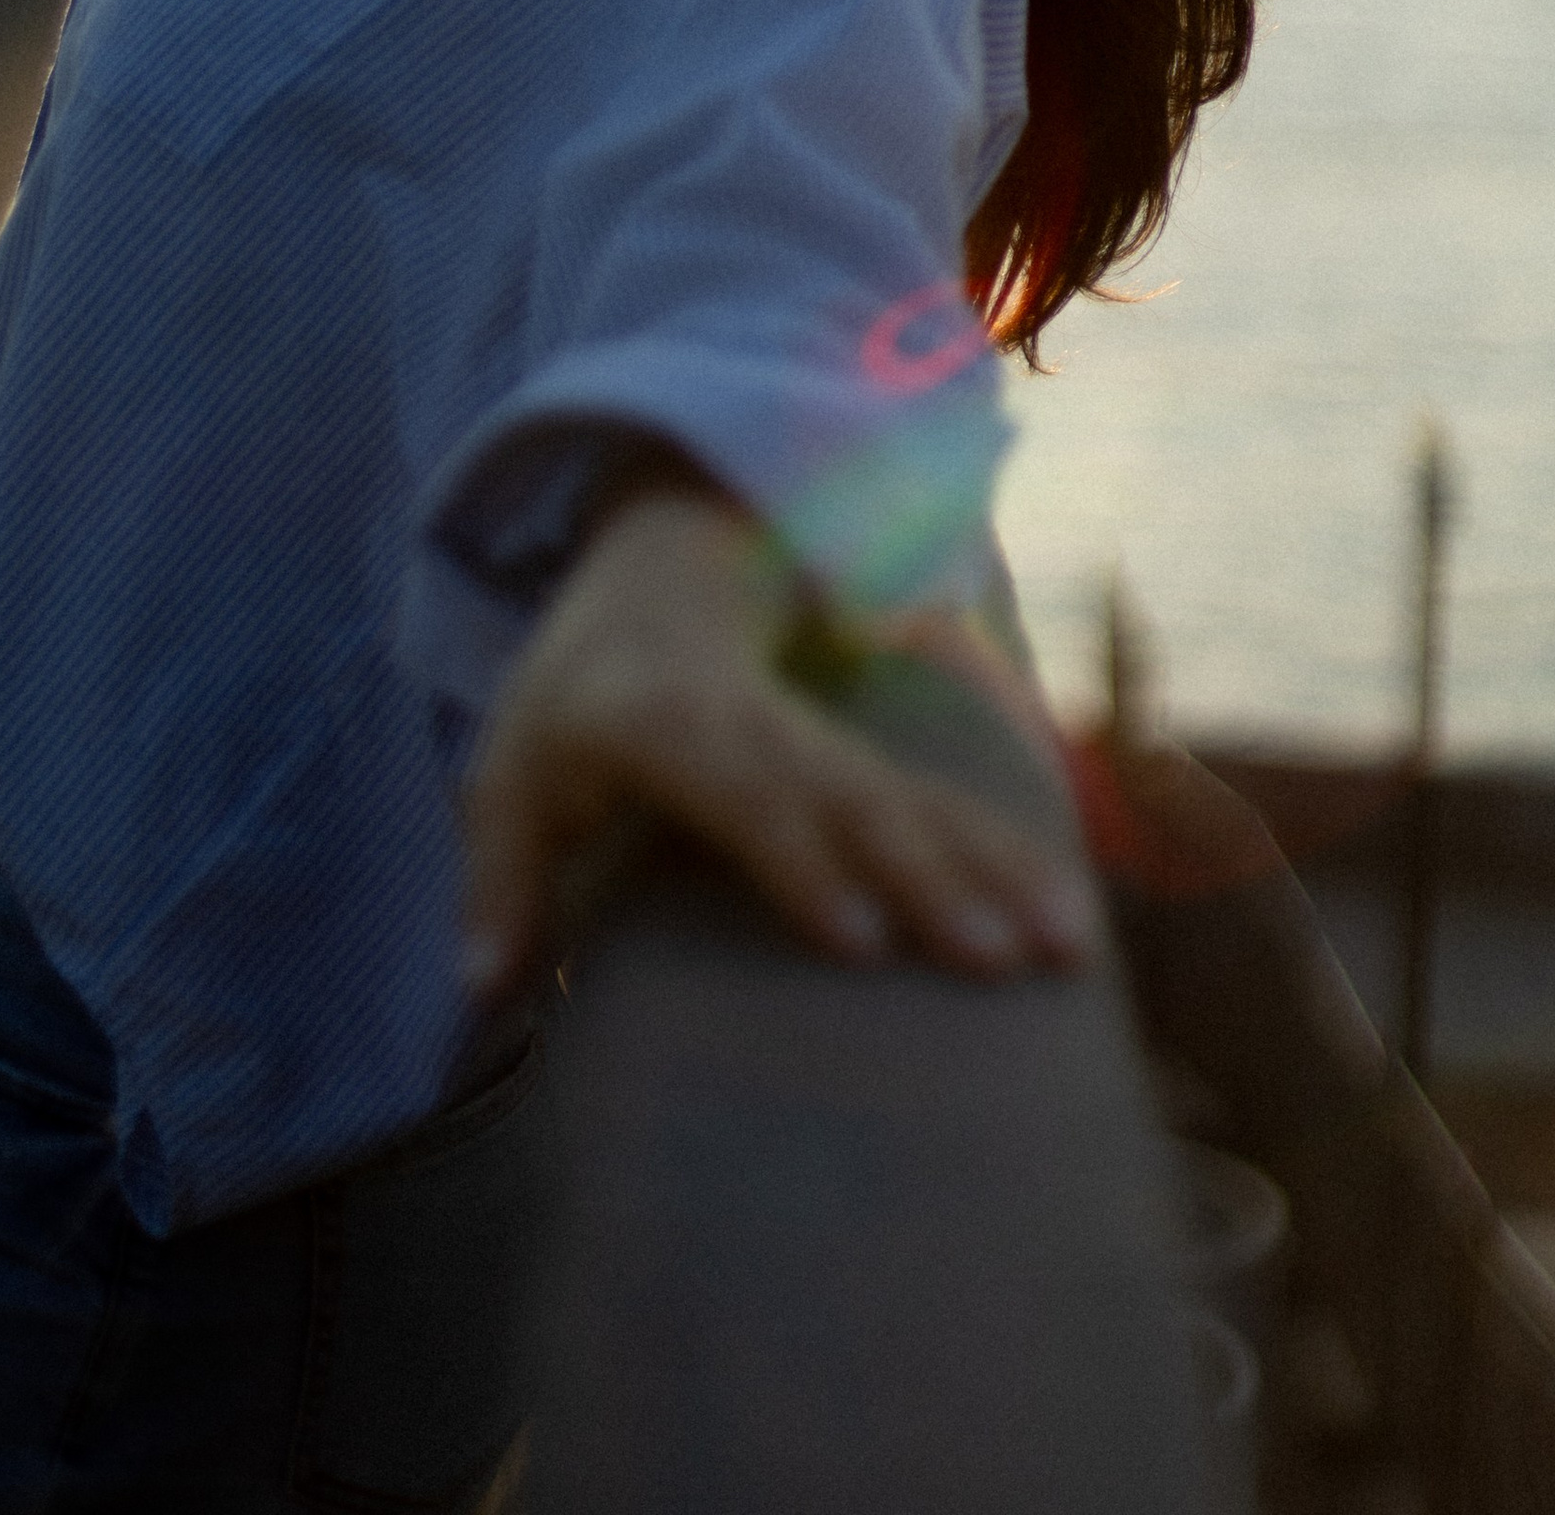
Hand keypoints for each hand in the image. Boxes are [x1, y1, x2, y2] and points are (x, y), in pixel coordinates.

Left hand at [459, 485, 1100, 992]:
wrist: (661, 564)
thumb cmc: (575, 700)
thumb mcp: (512, 771)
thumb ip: (499, 879)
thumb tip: (477, 990)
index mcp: (671, 721)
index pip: (745, 793)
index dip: (801, 861)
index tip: (862, 943)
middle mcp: (767, 721)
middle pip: (858, 798)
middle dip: (934, 877)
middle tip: (1001, 961)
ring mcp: (834, 725)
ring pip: (926, 795)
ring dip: (1002, 867)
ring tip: (1067, 947)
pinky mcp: (881, 740)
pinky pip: (958, 794)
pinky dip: (1020, 848)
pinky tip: (1077, 912)